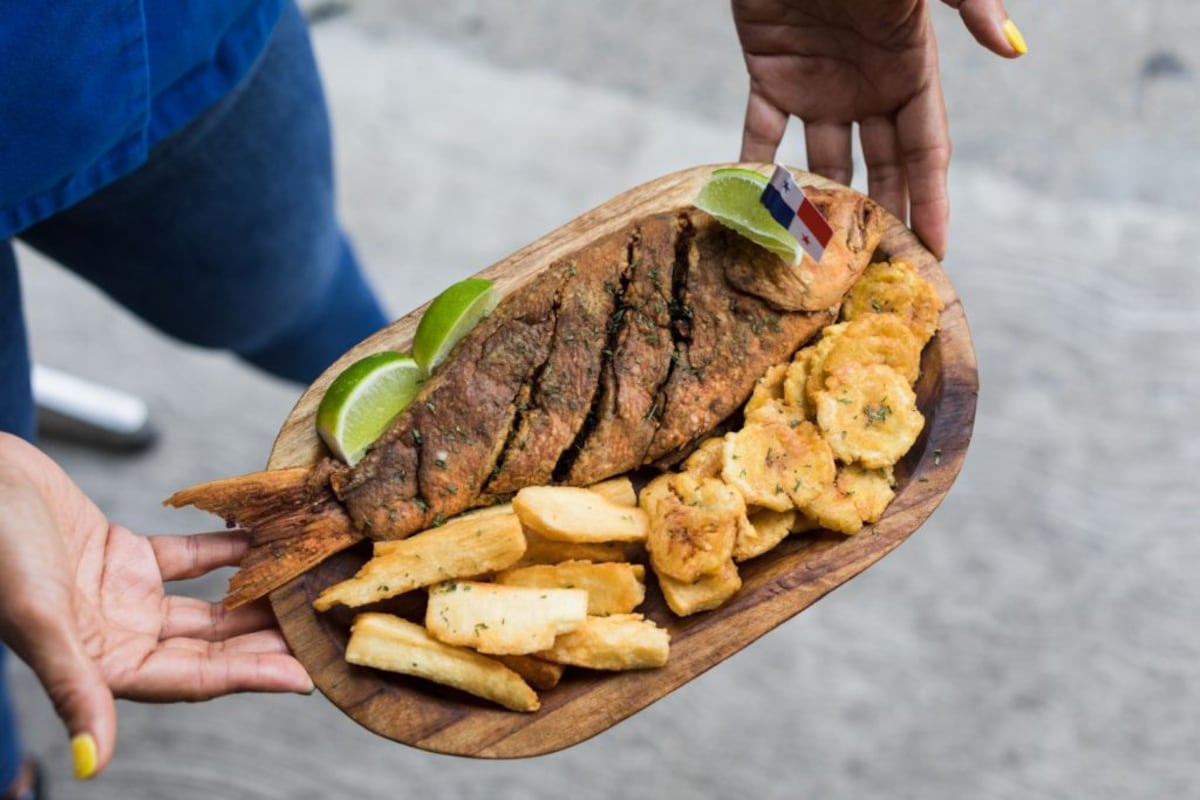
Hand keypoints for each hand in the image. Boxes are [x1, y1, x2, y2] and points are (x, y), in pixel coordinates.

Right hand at [0, 434, 312, 778]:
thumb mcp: (38, 618)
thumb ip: (73, 687)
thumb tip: (96, 760)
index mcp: (98, 665)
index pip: (193, 680)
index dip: (250, 678)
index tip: (305, 676)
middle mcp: (116, 638)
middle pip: (209, 650)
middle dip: (266, 644)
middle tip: (322, 633)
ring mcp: (123, 598)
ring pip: (206, 608)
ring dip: (254, 601)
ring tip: (307, 592)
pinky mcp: (125, 556)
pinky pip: (188, 560)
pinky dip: (226, 552)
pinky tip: (267, 543)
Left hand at [733, 0, 1025, 257]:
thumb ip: (968, 5)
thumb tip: (1014, 50)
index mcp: (910, 68)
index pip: (928, 149)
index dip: (932, 199)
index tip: (935, 252)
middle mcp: (867, 85)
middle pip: (881, 167)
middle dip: (882, 217)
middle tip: (878, 273)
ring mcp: (817, 83)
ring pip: (823, 159)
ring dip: (821, 205)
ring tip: (819, 258)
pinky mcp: (768, 73)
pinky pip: (762, 130)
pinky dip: (759, 166)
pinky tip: (759, 210)